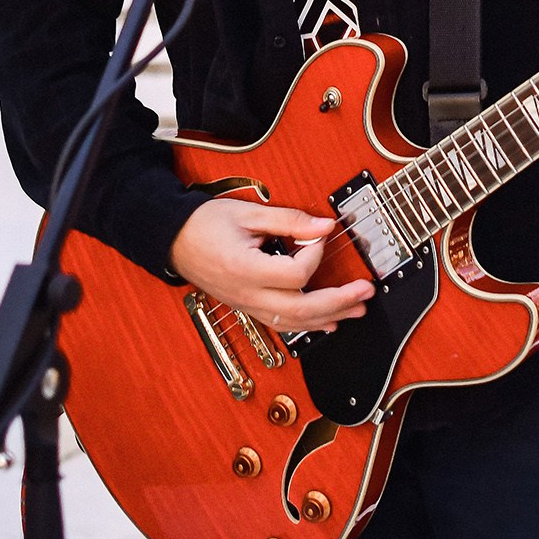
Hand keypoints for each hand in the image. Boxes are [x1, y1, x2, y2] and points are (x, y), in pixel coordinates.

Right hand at [167, 197, 371, 334]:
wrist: (173, 239)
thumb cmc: (204, 223)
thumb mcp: (247, 213)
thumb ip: (289, 220)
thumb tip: (325, 228)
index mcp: (245, 269)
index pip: (295, 274)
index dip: (314, 254)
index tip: (319, 236)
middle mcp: (247, 295)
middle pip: (301, 309)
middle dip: (338, 302)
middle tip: (365, 291)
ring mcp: (247, 305)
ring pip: (295, 323)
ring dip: (330, 317)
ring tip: (357, 309)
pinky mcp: (248, 307)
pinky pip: (283, 323)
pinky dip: (309, 324)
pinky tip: (329, 322)